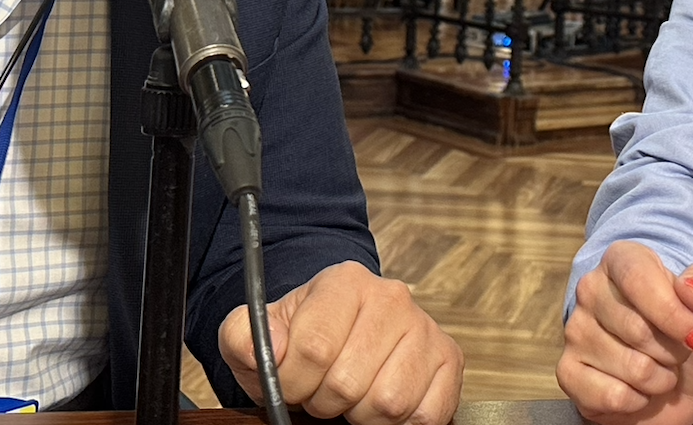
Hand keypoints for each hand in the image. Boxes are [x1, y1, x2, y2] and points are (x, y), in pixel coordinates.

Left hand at [218, 260, 461, 424]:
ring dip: (361, 415)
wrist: (342, 338)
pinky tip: (380, 401)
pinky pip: (424, 415)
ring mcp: (425, 328)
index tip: (292, 384)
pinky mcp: (449, 360)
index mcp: (344, 282)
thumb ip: (243, 335)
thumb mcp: (256, 333)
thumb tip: (271, 347)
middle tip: (322, 392)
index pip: (314, 349)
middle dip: (326, 401)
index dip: (294, 382)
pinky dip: (399, 424)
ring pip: (388, 403)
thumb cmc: (300, 340)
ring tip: (352, 396)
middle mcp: (391, 297)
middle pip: (348, 382)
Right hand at [557, 241, 692, 424]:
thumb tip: (692, 288)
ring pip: (631, 368)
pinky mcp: (569, 372)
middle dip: (672, 350)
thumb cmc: (689, 336)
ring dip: (659, 378)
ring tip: (658, 367)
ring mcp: (576, 331)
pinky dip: (637, 401)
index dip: (673, 314)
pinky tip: (637, 389)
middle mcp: (591, 290)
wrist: (679, 380)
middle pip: (638, 329)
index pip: (639, 280)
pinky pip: (612, 396)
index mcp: (622, 260)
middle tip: (676, 349)